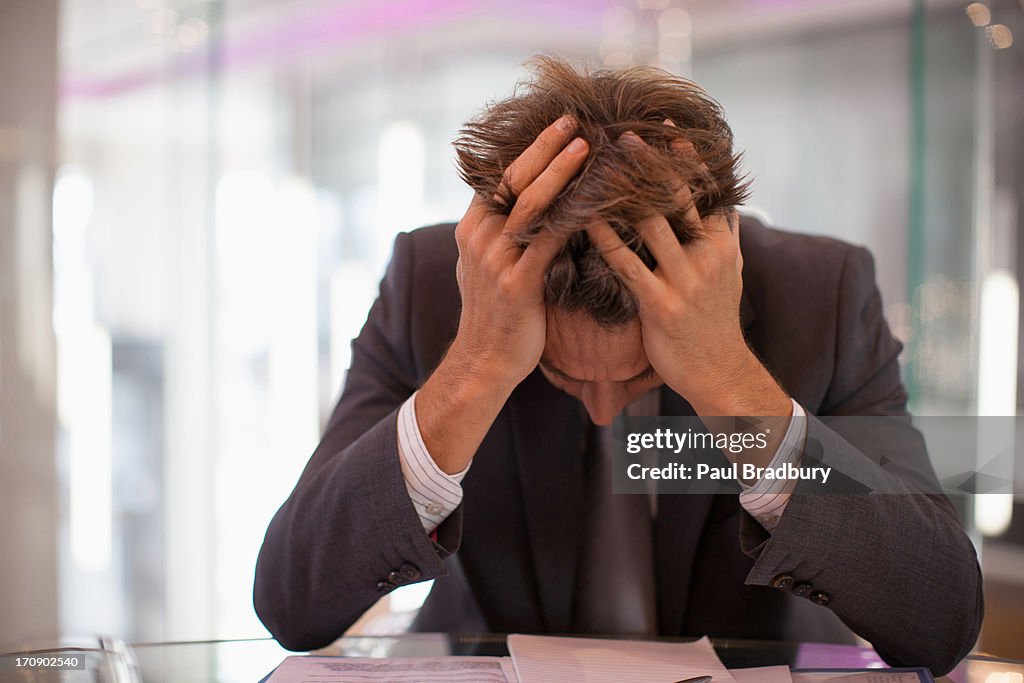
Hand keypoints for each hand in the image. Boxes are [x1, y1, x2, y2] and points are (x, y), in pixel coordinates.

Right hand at [416, 116, 588, 472]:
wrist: (486, 360)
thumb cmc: (495, 311)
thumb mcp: (483, 264)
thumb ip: (498, 231)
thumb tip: (517, 201)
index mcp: (472, 228)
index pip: (500, 176)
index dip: (530, 148)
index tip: (558, 124)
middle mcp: (480, 238)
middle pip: (513, 180)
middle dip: (545, 148)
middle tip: (574, 121)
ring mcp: (497, 261)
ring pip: (531, 205)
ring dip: (560, 172)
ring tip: (586, 147)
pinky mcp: (518, 284)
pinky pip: (550, 241)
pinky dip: (575, 217)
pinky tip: (598, 202)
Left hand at [585, 135, 788, 417]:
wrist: (718, 371)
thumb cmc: (716, 320)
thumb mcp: (731, 273)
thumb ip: (726, 235)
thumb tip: (726, 201)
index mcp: (722, 242)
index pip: (705, 188)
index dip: (684, 155)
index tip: (664, 123)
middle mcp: (706, 255)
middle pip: (677, 198)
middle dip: (650, 164)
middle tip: (622, 133)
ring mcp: (684, 280)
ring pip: (650, 224)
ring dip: (622, 194)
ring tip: (596, 168)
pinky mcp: (660, 305)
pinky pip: (627, 264)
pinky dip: (604, 239)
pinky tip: (583, 220)